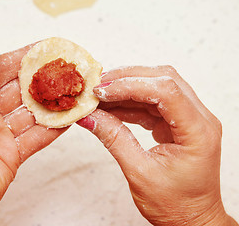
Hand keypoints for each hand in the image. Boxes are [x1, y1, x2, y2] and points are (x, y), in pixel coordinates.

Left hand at [0, 43, 66, 225]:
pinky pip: (37, 136)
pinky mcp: (12, 153)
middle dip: (41, 77)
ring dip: (51, 101)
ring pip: (30, 111)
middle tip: (65, 66)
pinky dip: (54, 127)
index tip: (43, 48)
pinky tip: (69, 117)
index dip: (20, 59)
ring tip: (73, 88)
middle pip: (17, 89)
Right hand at [78, 66, 237, 225]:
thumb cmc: (174, 204)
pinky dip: (128, 102)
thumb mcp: (139, 172)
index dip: (130, 85)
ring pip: (156, 87)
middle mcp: (198, 119)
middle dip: (126, 78)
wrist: (190, 219)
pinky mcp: (176, 123)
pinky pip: (151, 103)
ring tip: (99, 96)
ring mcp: (189, 119)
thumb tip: (90, 116)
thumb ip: (114, 139)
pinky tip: (109, 106)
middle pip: (164, 79)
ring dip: (125, 88)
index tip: (101, 91)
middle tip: (97, 86)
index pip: (166, 91)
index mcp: (197, 132)